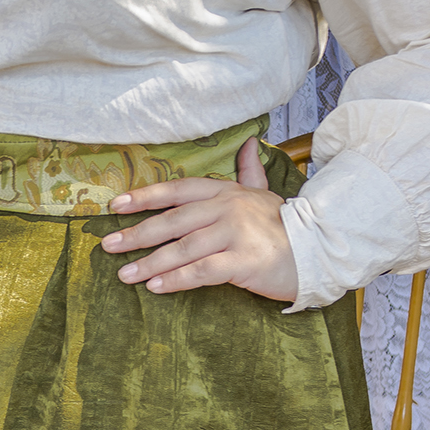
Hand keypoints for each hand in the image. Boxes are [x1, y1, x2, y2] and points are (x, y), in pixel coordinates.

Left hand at [99, 137, 299, 303]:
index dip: (145, 196)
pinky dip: (176, 280)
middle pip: (172, 221)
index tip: (116, 206)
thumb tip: (248, 142)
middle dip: (136, 234)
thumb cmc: (285, 226)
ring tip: (125, 275)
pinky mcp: (244, 262)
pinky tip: (156, 287)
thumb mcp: (263, 194)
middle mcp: (227, 209)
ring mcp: (235, 235)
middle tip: (108, 245)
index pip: (177, 190)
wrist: (320, 250)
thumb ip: (249, 171)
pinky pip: (202, 271)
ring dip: (150, 263)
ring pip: (183, 249)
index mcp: (226, 192)